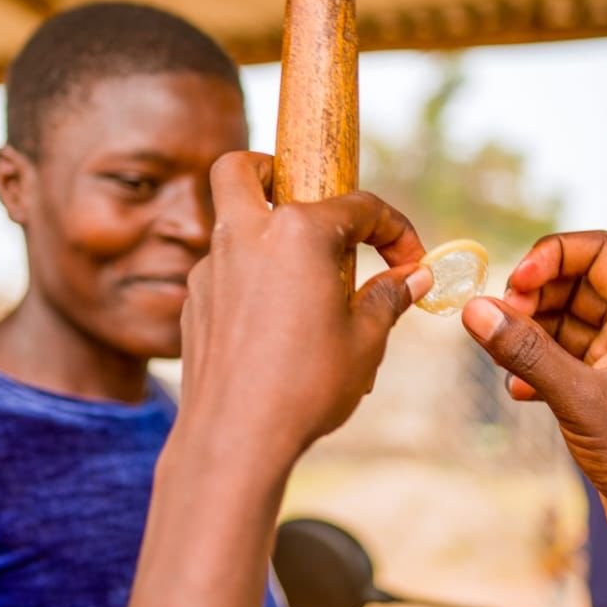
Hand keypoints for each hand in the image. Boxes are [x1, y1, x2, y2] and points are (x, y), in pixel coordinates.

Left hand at [179, 150, 432, 462]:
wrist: (234, 438)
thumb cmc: (307, 386)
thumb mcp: (365, 341)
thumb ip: (388, 297)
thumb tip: (413, 277)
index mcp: (297, 233)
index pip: (358, 206)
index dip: (394, 230)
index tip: (410, 261)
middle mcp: (245, 237)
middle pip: (242, 169)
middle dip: (271, 169)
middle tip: (303, 201)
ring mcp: (210, 269)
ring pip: (227, 222)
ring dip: (262, 233)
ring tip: (303, 280)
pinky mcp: (193, 303)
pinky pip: (221, 271)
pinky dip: (247, 279)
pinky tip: (273, 323)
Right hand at [462, 231, 606, 606]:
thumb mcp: (579, 398)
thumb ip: (525, 351)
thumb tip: (475, 309)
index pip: (598, 250)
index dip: (551, 256)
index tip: (513, 285)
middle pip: (577, 281)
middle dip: (532, 296)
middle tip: (501, 324)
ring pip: (566, 319)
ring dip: (530, 333)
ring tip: (505, 361)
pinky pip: (565, 356)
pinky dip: (538, 365)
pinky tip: (519, 392)